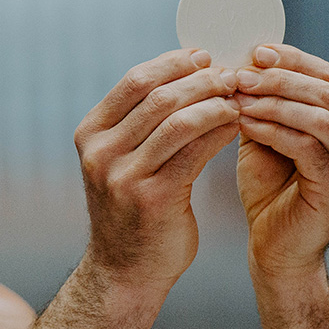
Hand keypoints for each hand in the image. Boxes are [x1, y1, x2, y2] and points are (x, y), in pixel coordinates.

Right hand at [74, 48, 239, 293]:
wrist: (125, 272)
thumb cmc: (132, 211)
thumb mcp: (121, 161)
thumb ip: (140, 123)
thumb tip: (186, 73)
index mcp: (90, 134)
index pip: (135, 80)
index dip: (174, 63)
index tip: (204, 56)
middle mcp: (101, 152)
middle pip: (159, 95)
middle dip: (200, 79)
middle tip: (231, 74)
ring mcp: (124, 176)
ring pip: (179, 120)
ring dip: (215, 102)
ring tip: (239, 97)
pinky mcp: (154, 198)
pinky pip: (195, 151)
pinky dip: (220, 131)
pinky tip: (237, 124)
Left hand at [234, 44, 328, 279]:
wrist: (275, 250)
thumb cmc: (270, 193)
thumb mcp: (266, 136)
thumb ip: (266, 102)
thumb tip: (247, 59)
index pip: (327, 75)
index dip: (291, 59)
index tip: (254, 51)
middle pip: (325, 90)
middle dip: (279, 77)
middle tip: (240, 74)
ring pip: (319, 114)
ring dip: (273, 101)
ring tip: (237, 96)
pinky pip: (307, 145)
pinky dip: (273, 129)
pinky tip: (245, 123)